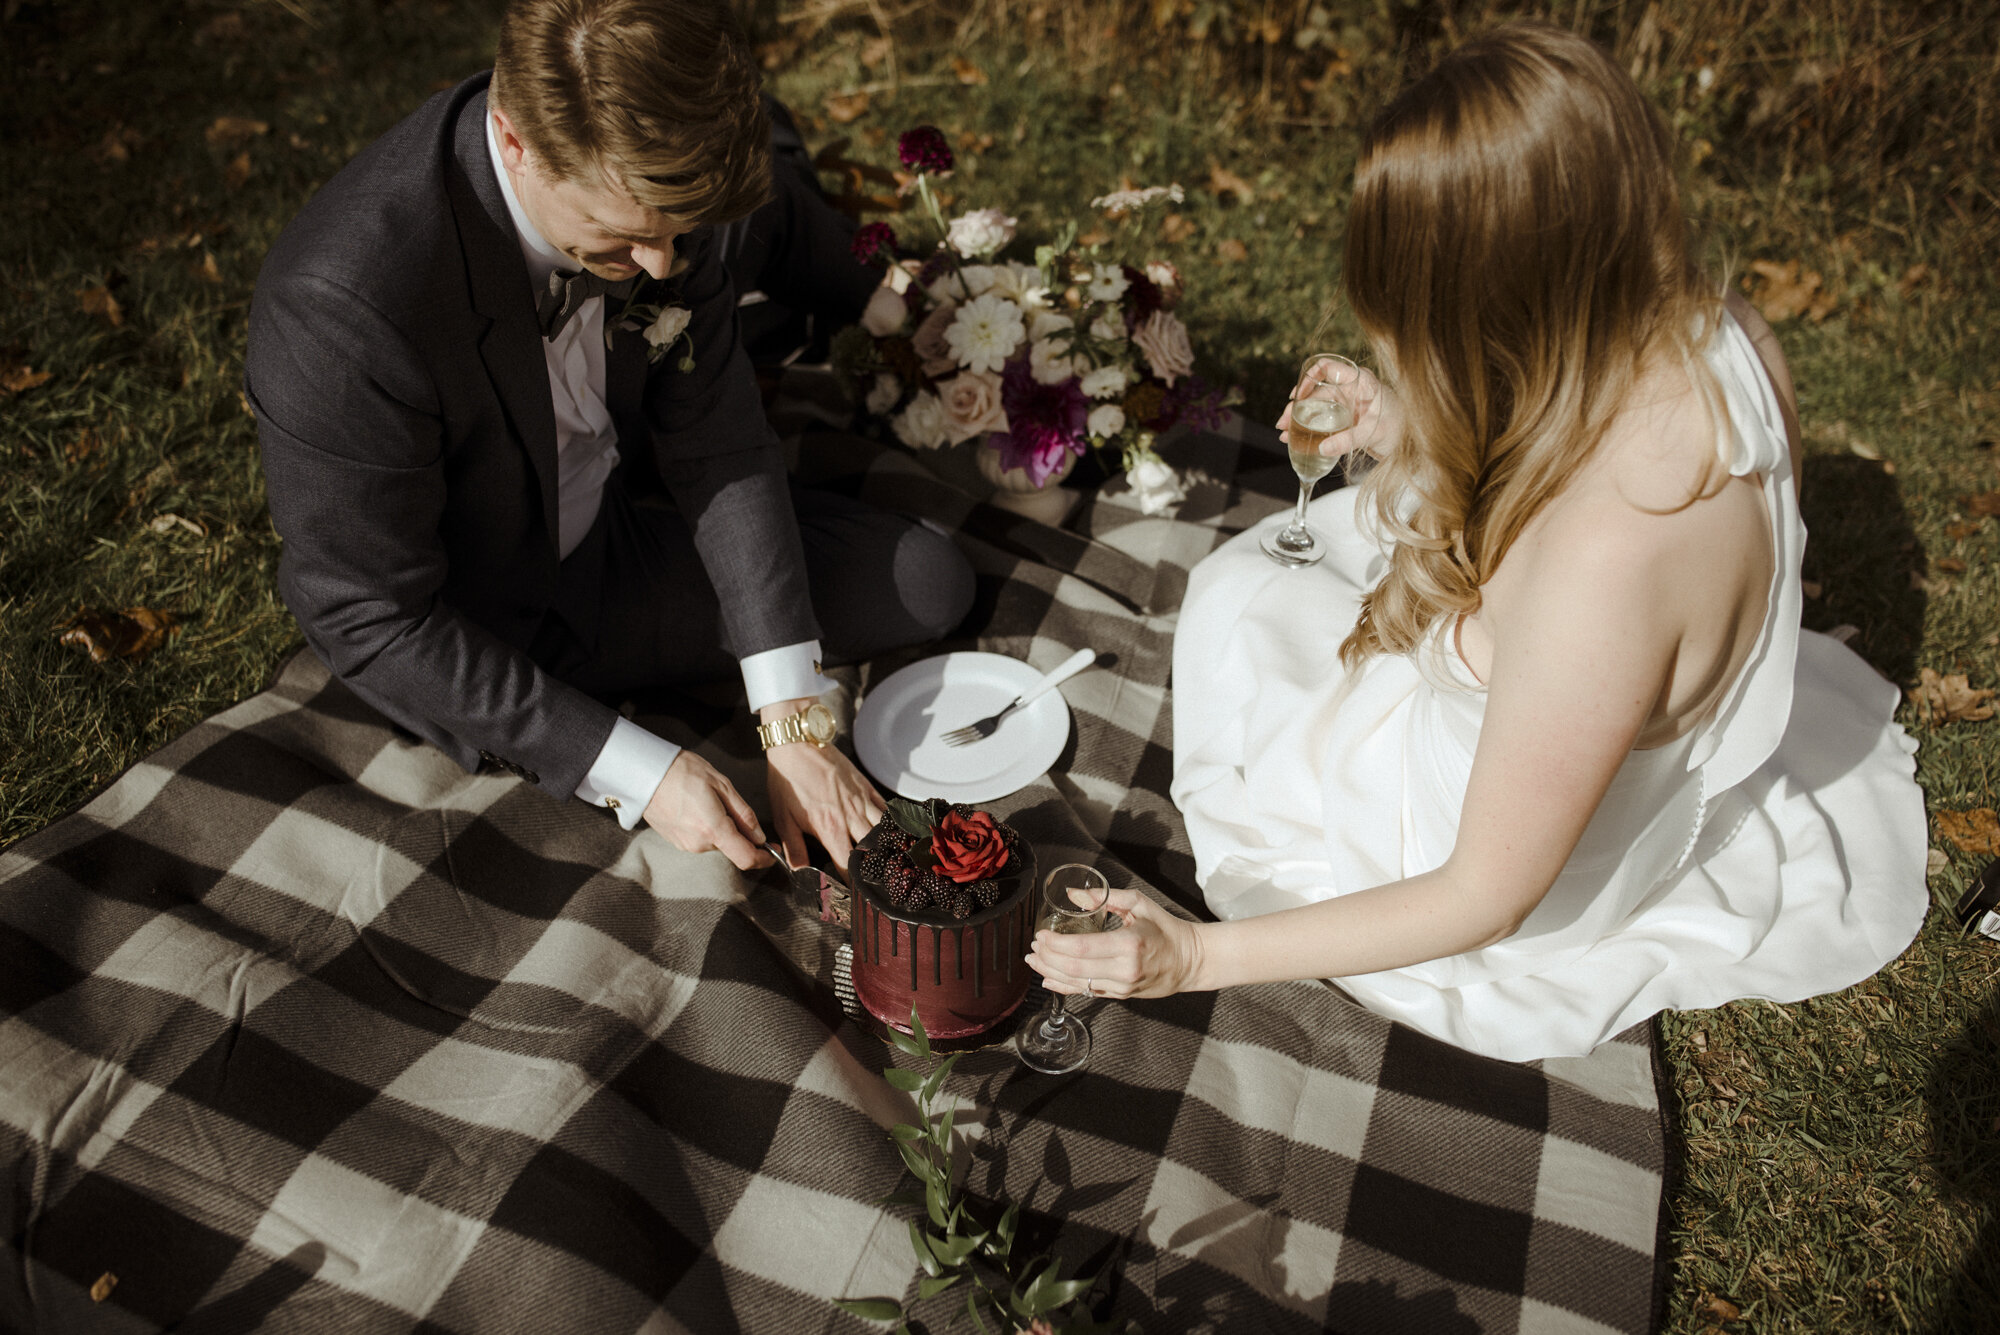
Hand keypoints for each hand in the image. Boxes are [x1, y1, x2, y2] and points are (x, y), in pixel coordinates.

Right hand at [642, 751, 773, 871]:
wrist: (645, 773)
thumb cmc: (683, 772)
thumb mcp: (722, 785)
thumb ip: (744, 814)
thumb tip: (759, 836)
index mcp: (714, 830)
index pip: (746, 858)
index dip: (764, 859)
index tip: (773, 852)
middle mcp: (699, 844)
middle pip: (731, 847)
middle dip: (738, 831)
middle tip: (729, 803)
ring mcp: (685, 845)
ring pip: (715, 842)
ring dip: (720, 827)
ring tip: (707, 799)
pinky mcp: (675, 841)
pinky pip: (700, 838)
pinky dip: (705, 827)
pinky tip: (695, 806)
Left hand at [765, 738, 884, 873]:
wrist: (798, 744)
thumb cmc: (788, 780)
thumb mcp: (784, 819)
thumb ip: (794, 849)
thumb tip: (799, 874)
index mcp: (830, 828)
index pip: (848, 865)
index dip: (854, 884)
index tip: (856, 895)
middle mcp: (851, 817)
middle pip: (873, 851)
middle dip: (878, 871)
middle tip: (881, 884)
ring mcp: (863, 801)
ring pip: (886, 830)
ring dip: (890, 848)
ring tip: (896, 863)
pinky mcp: (867, 788)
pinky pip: (887, 809)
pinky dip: (893, 823)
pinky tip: (897, 833)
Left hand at [1026, 888, 1204, 999]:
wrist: (1190, 961)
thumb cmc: (1165, 929)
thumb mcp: (1139, 904)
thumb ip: (1104, 897)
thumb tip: (1073, 894)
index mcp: (1129, 945)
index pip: (1082, 948)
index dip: (1056, 943)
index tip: (1040, 934)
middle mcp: (1124, 970)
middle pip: (1074, 968)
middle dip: (1047, 957)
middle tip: (1033, 945)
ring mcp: (1122, 986)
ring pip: (1077, 983)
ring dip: (1050, 971)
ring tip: (1033, 960)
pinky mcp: (1121, 995)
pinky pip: (1086, 992)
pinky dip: (1064, 986)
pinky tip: (1047, 979)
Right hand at [1277, 359, 1396, 460]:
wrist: (1414, 446)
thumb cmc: (1403, 430)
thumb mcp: (1375, 433)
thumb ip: (1348, 440)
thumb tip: (1322, 448)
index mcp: (1361, 382)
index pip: (1329, 368)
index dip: (1309, 378)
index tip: (1297, 395)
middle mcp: (1352, 390)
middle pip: (1317, 391)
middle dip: (1297, 407)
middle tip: (1283, 422)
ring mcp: (1348, 405)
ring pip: (1316, 407)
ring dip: (1299, 419)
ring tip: (1284, 433)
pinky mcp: (1345, 421)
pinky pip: (1322, 422)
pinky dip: (1308, 430)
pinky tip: (1295, 439)